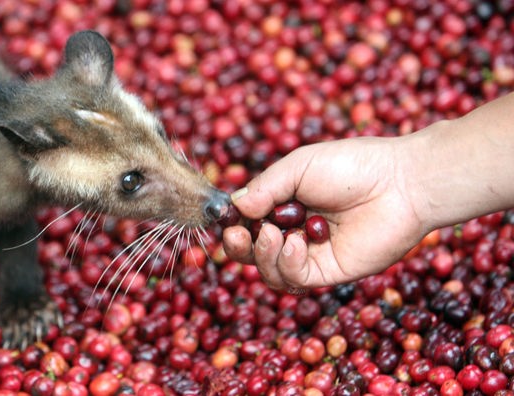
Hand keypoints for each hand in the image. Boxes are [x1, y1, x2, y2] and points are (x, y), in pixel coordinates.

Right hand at [222, 136, 426, 289]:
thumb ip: (264, 188)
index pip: (247, 221)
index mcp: (285, 203)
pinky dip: (287, 262)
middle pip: (252, 251)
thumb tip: (234, 208)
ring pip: (269, 269)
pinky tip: (295, 242)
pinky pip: (295, 278)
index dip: (233, 224)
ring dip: (262, 254)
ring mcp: (310, 253)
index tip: (225, 219)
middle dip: (237, 246)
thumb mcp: (298, 167)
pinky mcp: (329, 271)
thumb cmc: (352, 166)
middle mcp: (294, 230)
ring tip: (275, 234)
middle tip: (237, 235)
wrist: (401, 183)